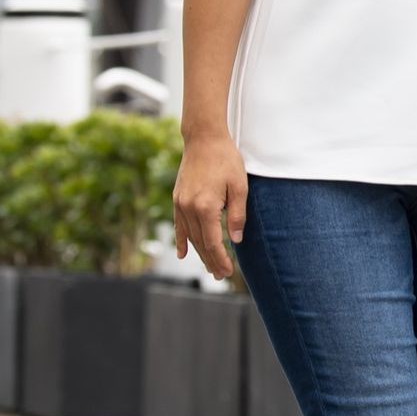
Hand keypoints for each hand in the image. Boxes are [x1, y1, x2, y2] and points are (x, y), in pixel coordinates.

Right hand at [171, 134, 248, 281]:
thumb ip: (237, 215)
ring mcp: (180, 204)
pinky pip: (179, 225)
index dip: (221, 259)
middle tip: (221, 276)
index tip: (228, 272)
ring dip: (199, 254)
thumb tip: (236, 240)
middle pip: (200, 243)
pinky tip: (183, 254)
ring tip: (209, 267)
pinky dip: (181, 241)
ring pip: (189, 236)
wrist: (203, 139)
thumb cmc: (225, 160)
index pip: (214, 242)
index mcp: (206, 207)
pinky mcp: (177, 199)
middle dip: (211, 261)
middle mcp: (189, 208)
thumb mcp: (240, 187)